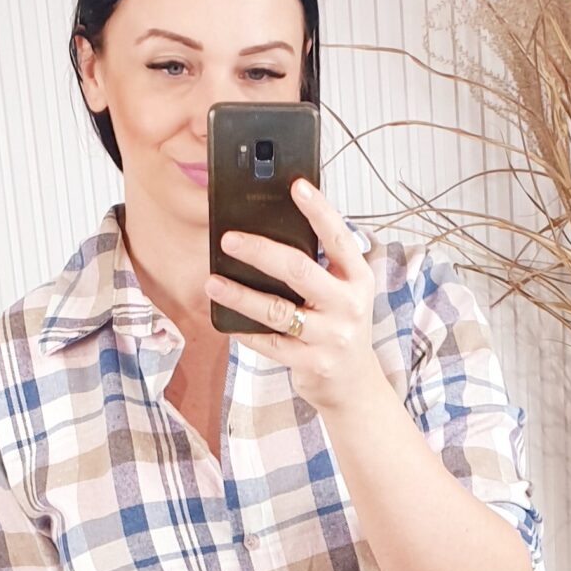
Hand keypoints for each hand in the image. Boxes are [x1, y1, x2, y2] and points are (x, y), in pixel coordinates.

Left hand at [205, 177, 380, 417]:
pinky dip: (245, 330)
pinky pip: (270, 344)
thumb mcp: (342, 293)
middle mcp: (348, 306)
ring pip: (277, 311)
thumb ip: (319, 267)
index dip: (319, 211)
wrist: (355, 384)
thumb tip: (270, 234)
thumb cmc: (340, 327)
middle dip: (260, 251)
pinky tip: (226, 320)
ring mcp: (331, 337)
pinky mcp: (312, 363)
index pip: (338, 237)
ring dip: (240, 295)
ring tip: (213, 282)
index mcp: (357, 279)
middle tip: (229, 239)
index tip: (297, 186)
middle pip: (299, 270)